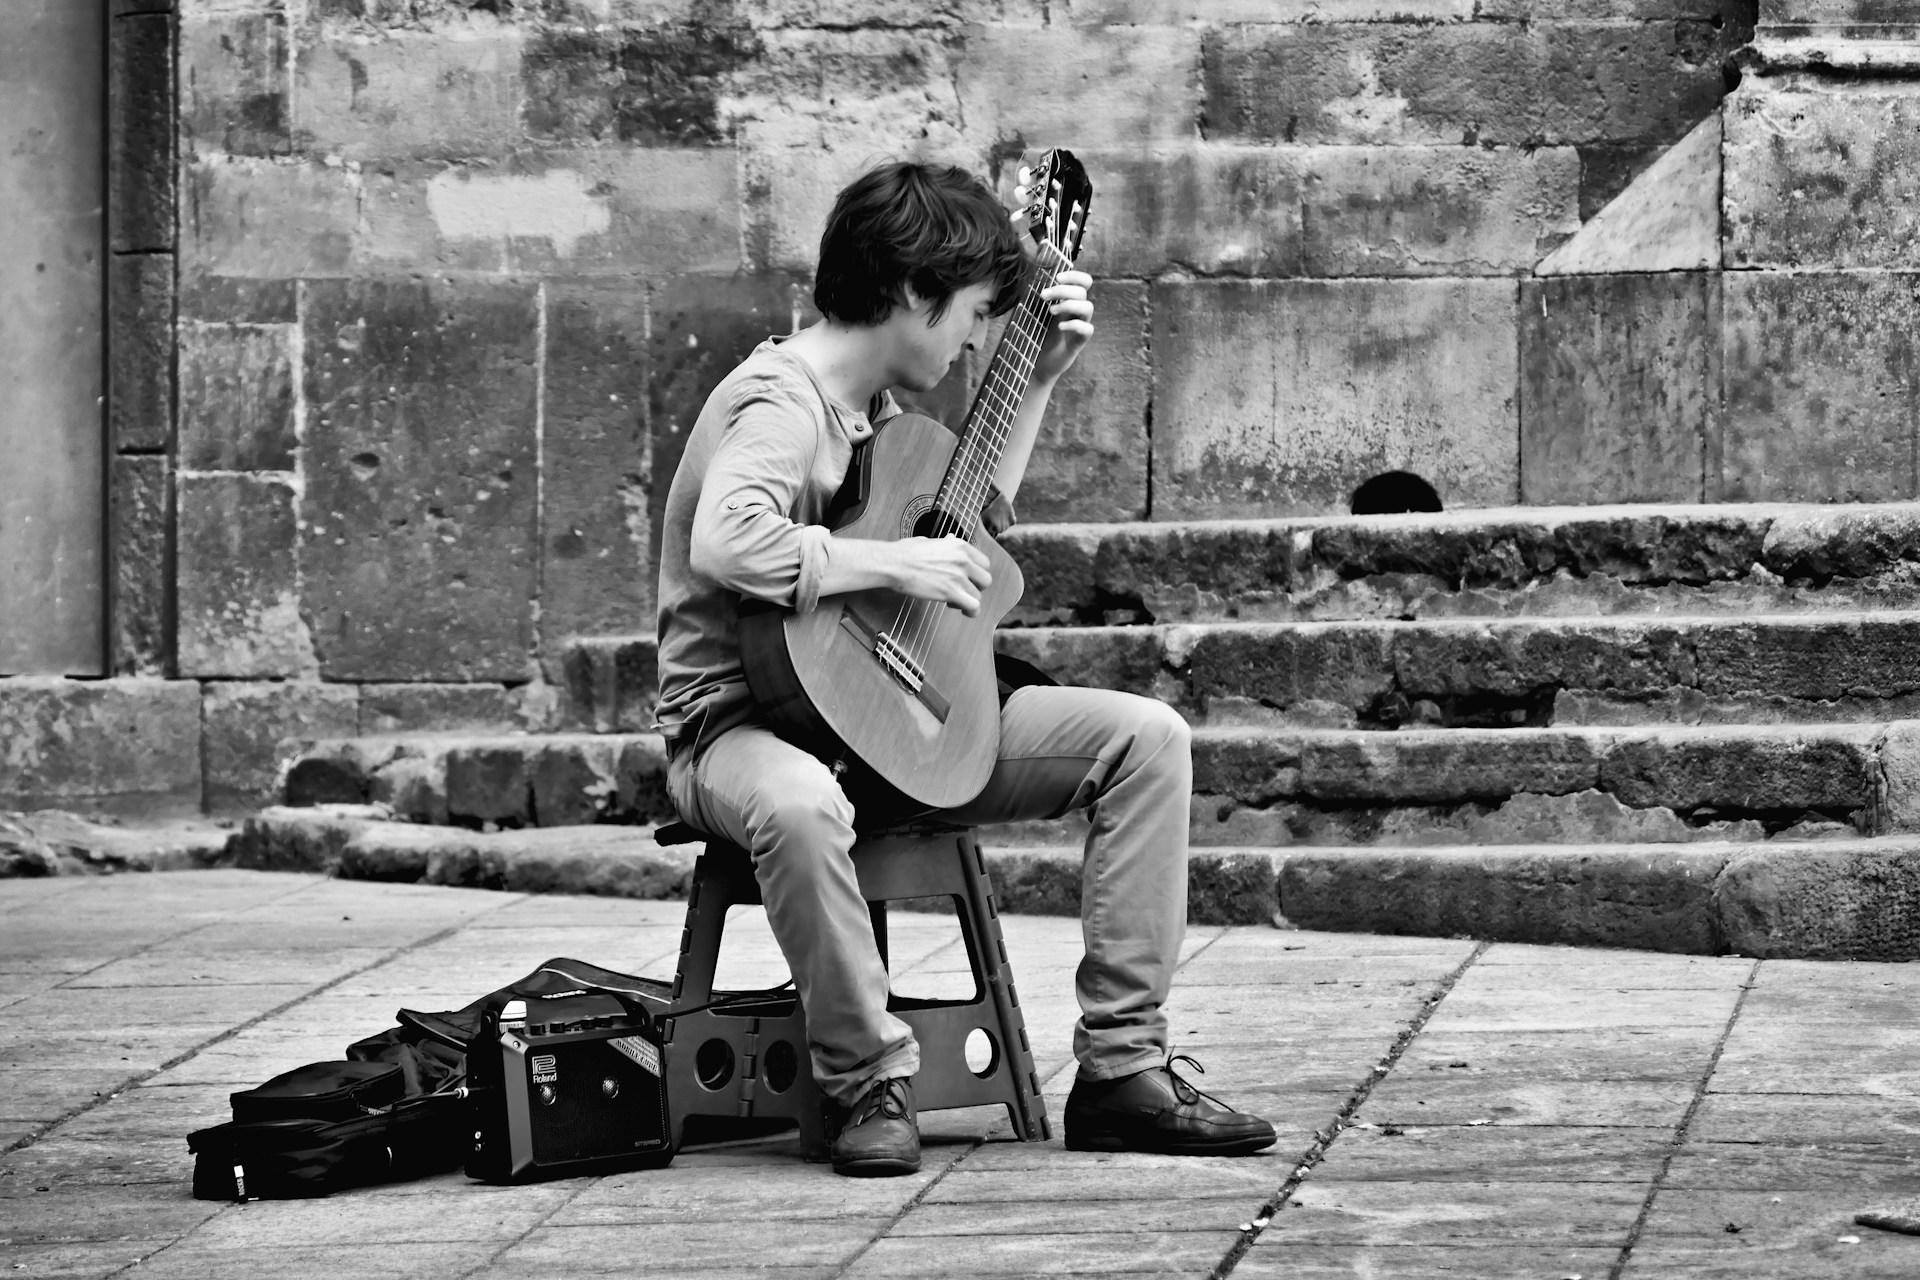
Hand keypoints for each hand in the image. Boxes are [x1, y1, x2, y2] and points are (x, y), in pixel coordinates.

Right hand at [888, 536, 991, 614]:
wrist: (894, 563)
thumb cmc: (905, 552)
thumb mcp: (929, 540)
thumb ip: (944, 542)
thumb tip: (949, 539)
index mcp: (960, 546)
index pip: (984, 562)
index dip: (976, 573)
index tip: (969, 578)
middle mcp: (963, 560)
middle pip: (985, 579)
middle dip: (976, 587)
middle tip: (963, 590)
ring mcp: (958, 576)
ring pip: (978, 595)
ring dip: (969, 600)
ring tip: (955, 601)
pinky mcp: (951, 591)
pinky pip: (973, 606)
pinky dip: (970, 611)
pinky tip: (961, 610)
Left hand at [1034, 269, 1093, 384]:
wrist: (1034, 364)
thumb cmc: (1034, 336)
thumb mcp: (1033, 314)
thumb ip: (1038, 298)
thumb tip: (1030, 278)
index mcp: (1068, 302)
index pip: (1083, 282)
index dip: (1075, 276)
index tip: (1057, 277)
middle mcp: (1076, 312)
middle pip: (1082, 291)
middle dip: (1062, 290)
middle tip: (1043, 296)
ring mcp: (1079, 326)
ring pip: (1088, 307)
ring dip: (1069, 305)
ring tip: (1051, 311)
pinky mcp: (1079, 342)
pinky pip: (1087, 329)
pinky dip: (1074, 325)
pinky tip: (1060, 328)